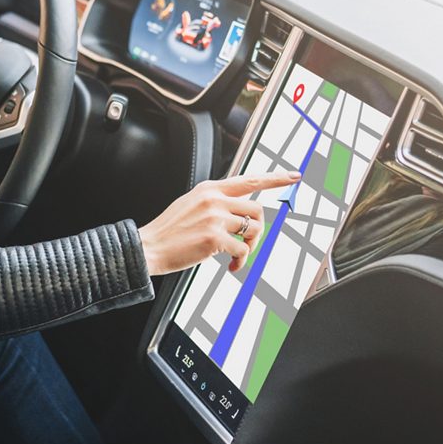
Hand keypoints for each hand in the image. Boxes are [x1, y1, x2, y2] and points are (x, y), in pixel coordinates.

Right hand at [138, 171, 300, 275]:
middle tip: (246, 243)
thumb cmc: (169, 230)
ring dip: (250, 247)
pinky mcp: (214, 238)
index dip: (275, 178)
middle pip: (257, 211)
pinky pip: (242, 251)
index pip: (250, 180)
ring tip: (236, 256)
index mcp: (210, 189)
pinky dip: (240, 262)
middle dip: (257, 231)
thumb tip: (239, 209)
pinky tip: (230, 267)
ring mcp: (214, 218)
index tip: (293, 176)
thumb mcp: (191, 203)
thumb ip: (215, 201)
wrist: (149, 247)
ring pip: (253, 230)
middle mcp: (214, 199)